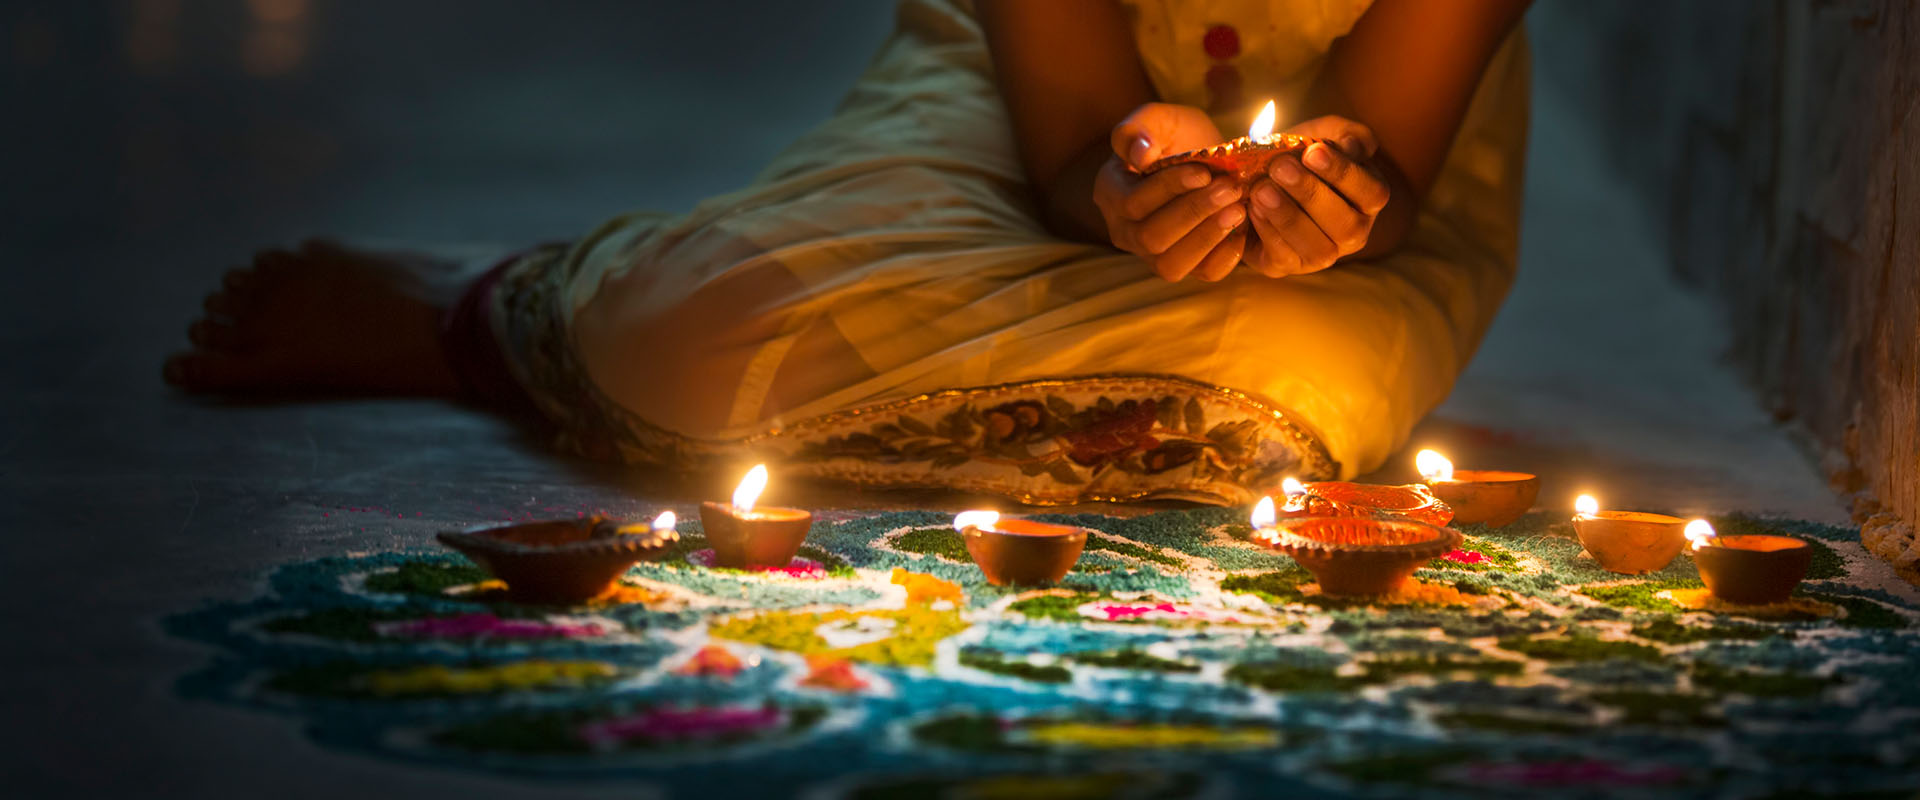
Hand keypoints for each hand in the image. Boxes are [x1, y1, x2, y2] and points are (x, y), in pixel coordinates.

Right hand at [1093, 103, 1247, 280]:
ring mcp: (1151, 255)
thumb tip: (1139, 157)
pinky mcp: (1184, 266)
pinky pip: (1202, 274)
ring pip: (1171, 265)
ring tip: (1238, 209)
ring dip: (1208, 237)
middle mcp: (1124, 231)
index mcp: (1111, 193)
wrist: (1205, 161)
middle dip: (1194, 212)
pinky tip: (1241, 228)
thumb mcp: (1160, 119)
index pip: (1133, 202)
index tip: (1204, 171)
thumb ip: (1139, 127)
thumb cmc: (1178, 137)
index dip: (1170, 189)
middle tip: (1231, 187)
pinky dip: (1225, 255)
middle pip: (1151, 237)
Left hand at [1243, 116, 1390, 276]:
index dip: (1343, 173)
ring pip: (1317, 248)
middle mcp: (1354, 233)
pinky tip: (1252, 207)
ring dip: (1287, 217)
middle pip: (1346, 225)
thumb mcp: (1321, 134)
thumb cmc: (1299, 155)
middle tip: (1280, 167)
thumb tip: (1354, 146)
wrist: (1258, 178)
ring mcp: (1323, 255)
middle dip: (1310, 194)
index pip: (1372, 193)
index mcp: (1369, 199)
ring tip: (1261, 189)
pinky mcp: (1288, 266)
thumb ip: (1344, 133)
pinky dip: (1267, 232)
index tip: (1312, 151)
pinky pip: (1283, 257)